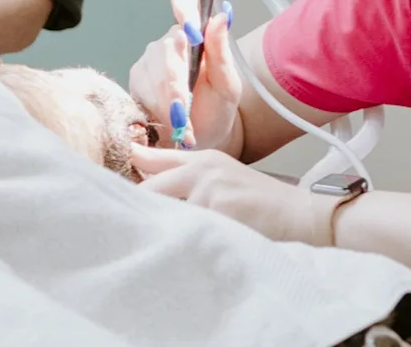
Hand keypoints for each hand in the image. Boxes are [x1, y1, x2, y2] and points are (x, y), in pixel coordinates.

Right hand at [128, 0, 241, 151]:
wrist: (203, 137)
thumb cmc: (217, 106)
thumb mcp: (227, 83)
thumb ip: (221, 52)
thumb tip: (222, 16)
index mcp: (194, 33)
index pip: (184, 3)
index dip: (184, 8)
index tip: (191, 30)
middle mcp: (169, 42)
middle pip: (166, 52)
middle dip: (176, 86)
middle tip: (184, 113)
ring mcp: (149, 61)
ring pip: (151, 76)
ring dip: (167, 104)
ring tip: (181, 124)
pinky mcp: (135, 81)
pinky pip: (140, 91)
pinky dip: (155, 111)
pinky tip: (167, 123)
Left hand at [131, 145, 338, 245]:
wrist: (301, 215)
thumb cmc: (260, 200)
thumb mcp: (219, 174)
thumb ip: (178, 169)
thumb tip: (136, 164)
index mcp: (201, 158)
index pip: (149, 163)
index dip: (127, 180)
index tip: (109, 192)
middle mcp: (202, 170)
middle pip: (148, 191)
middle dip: (138, 211)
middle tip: (130, 229)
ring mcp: (210, 192)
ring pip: (164, 215)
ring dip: (160, 231)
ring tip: (163, 245)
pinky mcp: (220, 214)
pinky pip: (185, 232)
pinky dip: (182, 244)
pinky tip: (186, 251)